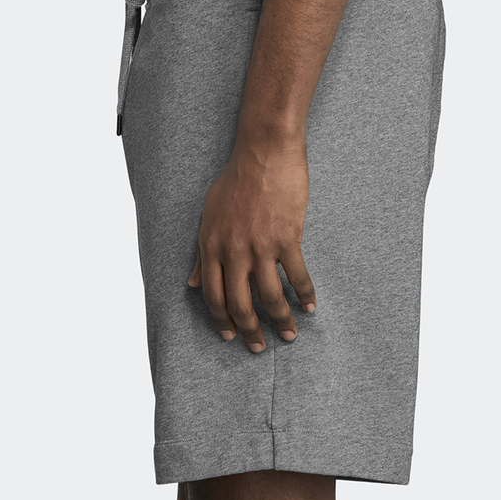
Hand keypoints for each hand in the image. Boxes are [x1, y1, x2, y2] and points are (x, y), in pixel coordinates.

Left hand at [188, 134, 316, 351]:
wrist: (264, 152)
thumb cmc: (236, 180)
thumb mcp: (208, 215)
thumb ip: (201, 253)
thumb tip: (191, 283)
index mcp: (211, 246)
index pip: (213, 296)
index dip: (222, 321)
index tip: (231, 336)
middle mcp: (233, 251)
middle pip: (241, 305)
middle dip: (251, 332)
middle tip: (259, 347)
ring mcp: (260, 247)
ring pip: (270, 298)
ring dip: (281, 321)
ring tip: (289, 335)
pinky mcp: (286, 239)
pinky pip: (297, 277)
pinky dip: (305, 295)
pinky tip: (309, 307)